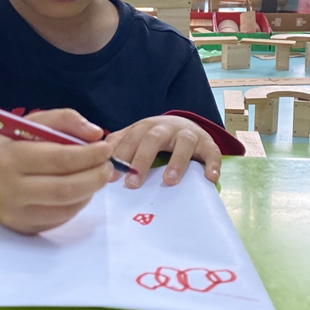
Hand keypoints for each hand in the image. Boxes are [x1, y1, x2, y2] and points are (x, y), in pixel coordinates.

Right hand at [0, 109, 111, 234]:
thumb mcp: (30, 122)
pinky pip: (59, 219)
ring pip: (66, 208)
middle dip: (95, 177)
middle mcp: (12, 189)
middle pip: (66, 189)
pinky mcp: (23, 228)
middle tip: (107, 166)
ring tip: (96, 176)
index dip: (89, 155)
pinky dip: (77, 204)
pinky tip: (79, 190)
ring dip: (90, 191)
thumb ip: (64, 120)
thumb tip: (96, 134)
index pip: (60, 160)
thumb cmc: (9, 145)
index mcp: (12, 157)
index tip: (105, 148)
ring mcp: (17, 214)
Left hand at [106, 115, 220, 188]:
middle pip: (153, 139)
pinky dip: (212, 164)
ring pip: (183, 143)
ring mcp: (188, 135)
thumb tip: (96, 155)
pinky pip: (212, 153)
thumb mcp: (136, 136)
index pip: (130, 139)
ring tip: (169, 181)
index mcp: (145, 127)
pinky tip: (209, 178)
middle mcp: (166, 128)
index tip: (110, 177)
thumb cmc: (155, 136)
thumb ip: (118, 144)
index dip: (120, 156)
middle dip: (142, 160)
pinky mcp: (207, 144)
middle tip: (133, 183)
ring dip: (177, 162)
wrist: (185, 125)